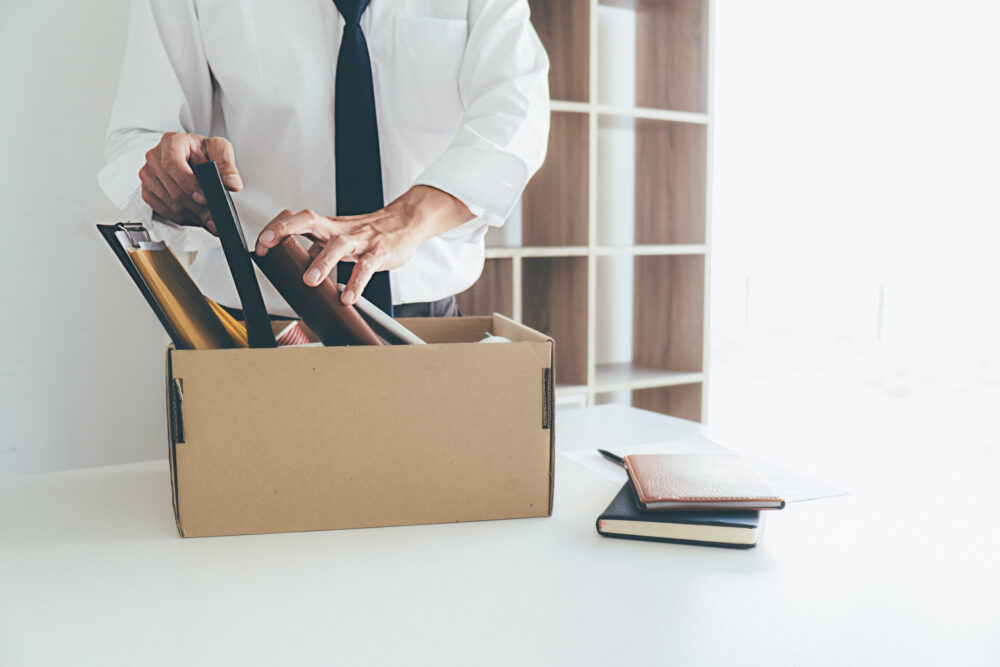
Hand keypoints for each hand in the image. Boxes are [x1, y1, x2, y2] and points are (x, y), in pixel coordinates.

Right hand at [139, 132, 243, 234]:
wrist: (191, 156)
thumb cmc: (202, 151)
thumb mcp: (219, 150)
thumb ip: (227, 165)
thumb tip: (233, 183)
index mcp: (171, 142)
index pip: (173, 163)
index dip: (188, 183)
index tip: (204, 199)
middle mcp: (155, 157)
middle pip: (172, 188)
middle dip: (196, 207)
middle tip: (214, 219)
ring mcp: (148, 175)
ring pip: (169, 202)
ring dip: (191, 215)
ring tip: (209, 220)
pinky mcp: (147, 190)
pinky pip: (163, 210)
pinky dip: (181, 217)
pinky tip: (196, 217)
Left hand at [255, 186, 473, 304]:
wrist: (406, 222)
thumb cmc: (370, 232)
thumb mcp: (340, 235)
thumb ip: (319, 247)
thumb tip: (294, 263)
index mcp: (329, 226)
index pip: (298, 219)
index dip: (278, 227)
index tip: (262, 242)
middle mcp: (341, 229)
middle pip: (310, 220)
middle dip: (287, 229)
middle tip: (269, 244)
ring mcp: (361, 239)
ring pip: (339, 245)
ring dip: (322, 262)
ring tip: (310, 281)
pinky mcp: (380, 252)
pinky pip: (367, 266)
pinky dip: (357, 282)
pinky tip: (348, 296)